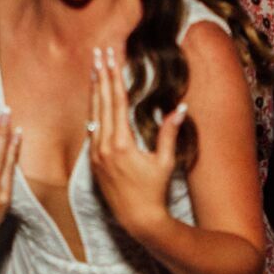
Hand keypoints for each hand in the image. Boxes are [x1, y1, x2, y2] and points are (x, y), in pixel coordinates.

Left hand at [85, 46, 184, 240]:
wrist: (138, 219)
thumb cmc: (154, 191)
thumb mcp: (165, 162)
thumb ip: (169, 133)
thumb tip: (181, 108)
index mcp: (121, 143)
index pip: (116, 101)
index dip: (114, 77)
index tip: (110, 57)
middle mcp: (104, 146)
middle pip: (102, 103)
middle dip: (102, 76)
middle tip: (98, 54)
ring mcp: (96, 154)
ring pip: (94, 114)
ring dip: (95, 91)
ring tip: (94, 71)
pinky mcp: (94, 163)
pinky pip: (92, 131)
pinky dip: (94, 112)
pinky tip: (95, 102)